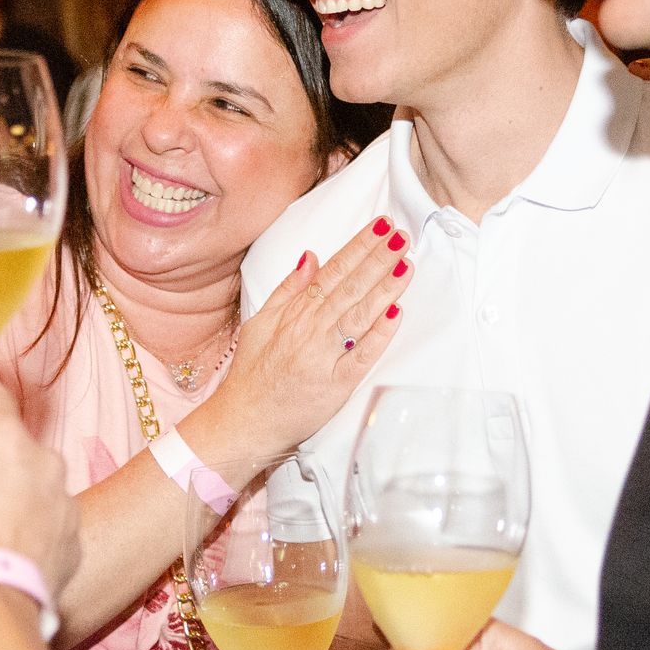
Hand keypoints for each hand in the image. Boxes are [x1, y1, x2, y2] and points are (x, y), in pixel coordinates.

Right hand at [203, 216, 412, 456]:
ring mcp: (323, 358)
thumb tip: (311, 256)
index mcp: (293, 314)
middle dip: (378, 259)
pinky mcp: (335, 387)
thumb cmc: (252, 375)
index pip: (332, 272)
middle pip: (349, 288)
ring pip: (358, 316)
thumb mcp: (260, 323)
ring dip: (384, 289)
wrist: (244, 422)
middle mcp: (309, 331)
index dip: (359, 247)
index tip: (381, 227)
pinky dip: (378, 335)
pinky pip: (361, 357)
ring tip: (405, 265)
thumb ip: (287, 289)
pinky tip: (396, 314)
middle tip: (401, 236)